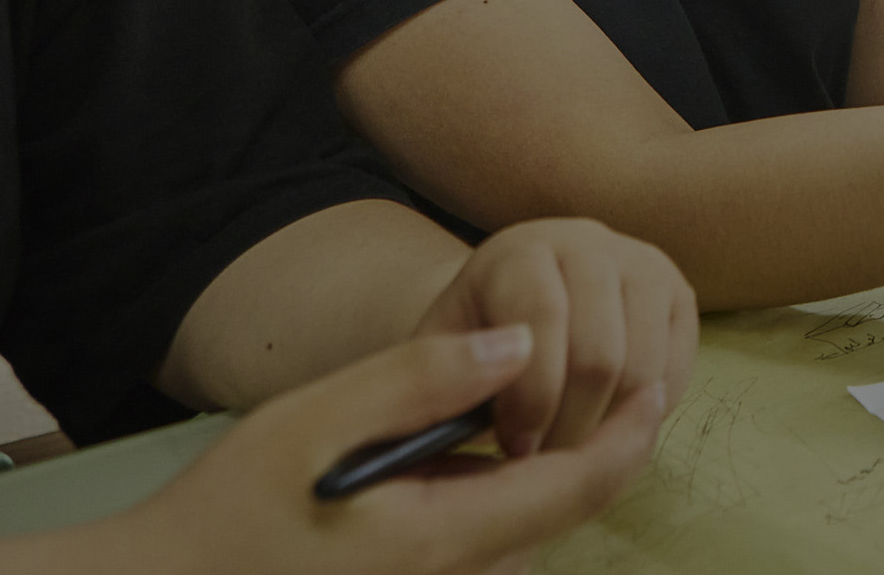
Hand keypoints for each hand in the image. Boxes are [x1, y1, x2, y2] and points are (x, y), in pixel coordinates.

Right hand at [90, 324, 664, 574]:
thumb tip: (522, 342)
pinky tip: (508, 436)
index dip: (630, 431)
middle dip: (608, 447)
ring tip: (585, 393)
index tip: (660, 377)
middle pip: (564, 509)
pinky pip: (495, 535)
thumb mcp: (312, 423)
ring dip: (567, 467)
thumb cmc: (222, 511)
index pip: (577, 486)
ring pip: (531, 525)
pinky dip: (520, 487)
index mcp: (444, 541)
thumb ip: (420, 379)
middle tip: (633, 373)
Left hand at [414, 220, 693, 459]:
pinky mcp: (679, 295)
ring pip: (643, 368)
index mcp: (523, 250)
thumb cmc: (471, 339)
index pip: (540, 318)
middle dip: (571, 426)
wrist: (513, 302)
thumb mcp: (440, 353)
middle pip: (599, 354)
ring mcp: (643, 264)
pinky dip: (643, 414)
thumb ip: (447, 379)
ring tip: (573, 450)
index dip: (529, 396)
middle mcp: (591, 242)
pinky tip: (606, 424)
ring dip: (608, 426)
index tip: (513, 449)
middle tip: (546, 465)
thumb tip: (478, 418)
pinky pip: (675, 372)